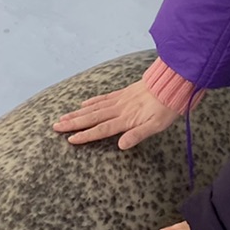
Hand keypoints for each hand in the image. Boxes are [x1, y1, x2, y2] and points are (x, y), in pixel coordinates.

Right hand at [52, 80, 178, 149]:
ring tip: (63, 118)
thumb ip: (138, 134)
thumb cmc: (167, 108)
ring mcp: (120, 100)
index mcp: (126, 119)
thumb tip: (121, 145)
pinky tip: (83, 104)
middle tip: (56, 127)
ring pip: (94, 108)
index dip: (86, 135)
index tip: (70, 139)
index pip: (102, 129)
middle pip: (92, 118)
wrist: (172, 84)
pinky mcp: (124, 93)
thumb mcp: (157, 125)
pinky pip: (104, 98)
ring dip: (78, 113)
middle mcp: (119, 109)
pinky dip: (92, 101)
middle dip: (73, 123)